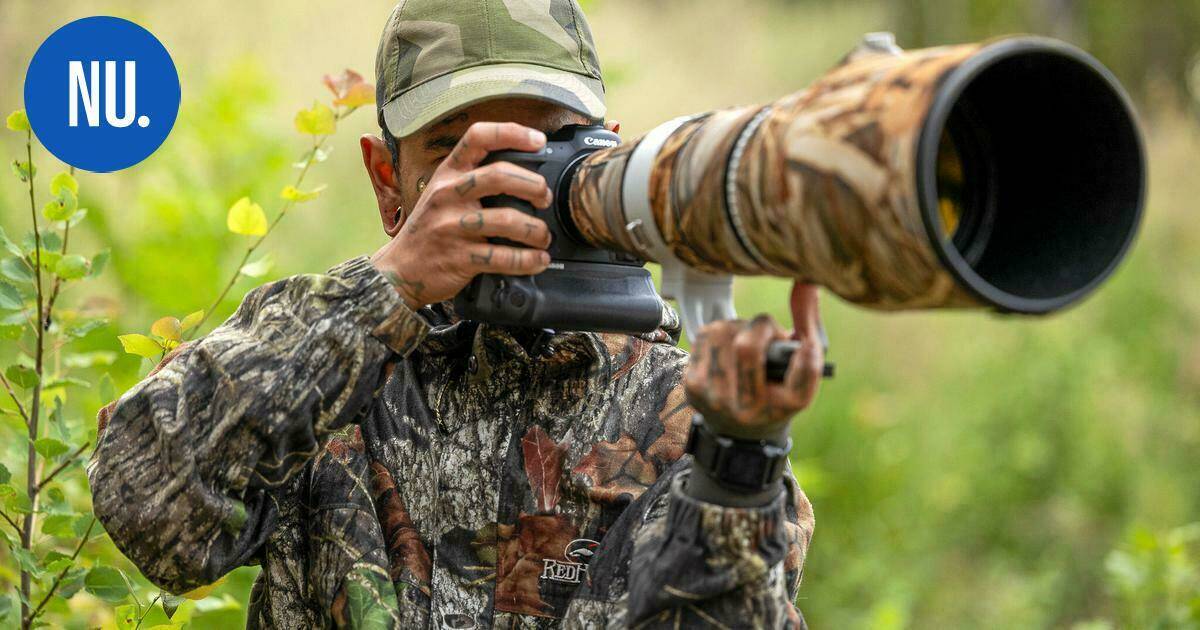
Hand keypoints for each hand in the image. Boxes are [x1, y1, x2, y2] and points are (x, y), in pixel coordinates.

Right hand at [370, 122, 555, 308]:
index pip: (478, 137)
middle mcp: (448, 194)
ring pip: (506, 219)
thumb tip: (527, 175)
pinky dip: (527, 260)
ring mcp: (452, 226)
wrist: (401, 270)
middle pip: (499, 175)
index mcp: (448, 173)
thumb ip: (474, 179)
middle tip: (545, 198)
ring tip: (544, 236)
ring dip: (536, 229)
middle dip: (534, 186)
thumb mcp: (442, 193)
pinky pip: (501, 257)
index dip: (512, 133)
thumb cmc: (430, 228)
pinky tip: (538, 260)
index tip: (539, 141)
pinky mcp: (459, 258)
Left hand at [684, 283, 824, 441]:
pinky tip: (728, 346)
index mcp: (783, 407)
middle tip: (769, 332)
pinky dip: (720, 332)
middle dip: (762, 327)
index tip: (806, 341)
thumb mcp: (800, 368)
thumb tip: (806, 282)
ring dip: (740, 326)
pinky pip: (706, 335)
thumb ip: (808, 327)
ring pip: (723, 334)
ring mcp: (715, 399)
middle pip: (748, 347)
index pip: (802, 372)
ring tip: (747, 339)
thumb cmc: (776, 389)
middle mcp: (748, 409)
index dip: (807, 349)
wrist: (736, 428)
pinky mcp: (693, 385)